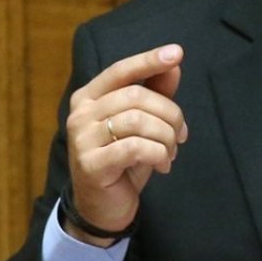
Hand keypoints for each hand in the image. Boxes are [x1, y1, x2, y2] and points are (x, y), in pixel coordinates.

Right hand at [63, 44, 188, 246]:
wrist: (103, 208)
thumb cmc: (124, 161)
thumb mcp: (143, 124)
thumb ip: (155, 93)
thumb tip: (174, 64)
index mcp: (89, 97)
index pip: (121, 71)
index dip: (149, 60)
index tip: (177, 52)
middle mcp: (80, 114)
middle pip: (136, 96)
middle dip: (169, 113)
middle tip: (181, 135)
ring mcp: (81, 139)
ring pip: (138, 120)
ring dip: (166, 136)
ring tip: (171, 152)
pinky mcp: (90, 164)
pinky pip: (135, 147)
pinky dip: (158, 154)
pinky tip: (163, 164)